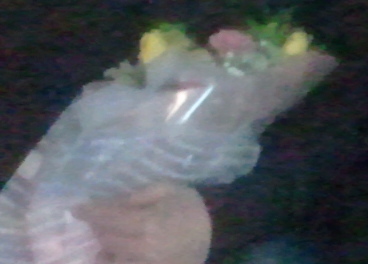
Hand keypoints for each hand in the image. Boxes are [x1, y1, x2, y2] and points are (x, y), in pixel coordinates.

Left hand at [76, 184, 210, 263]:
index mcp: (148, 222)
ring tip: (106, 232)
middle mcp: (140, 246)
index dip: (90, 212)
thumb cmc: (190, 211)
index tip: (77, 208)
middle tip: (95, 217)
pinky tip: (114, 250)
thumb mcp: (172, 189)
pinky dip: (110, 257)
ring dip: (103, 242)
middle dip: (97, 225)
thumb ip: (142, 193)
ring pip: (107, 254)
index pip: (109, 217)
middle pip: (105, 236)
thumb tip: (113, 202)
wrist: (210, 240)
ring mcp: (141, 262)